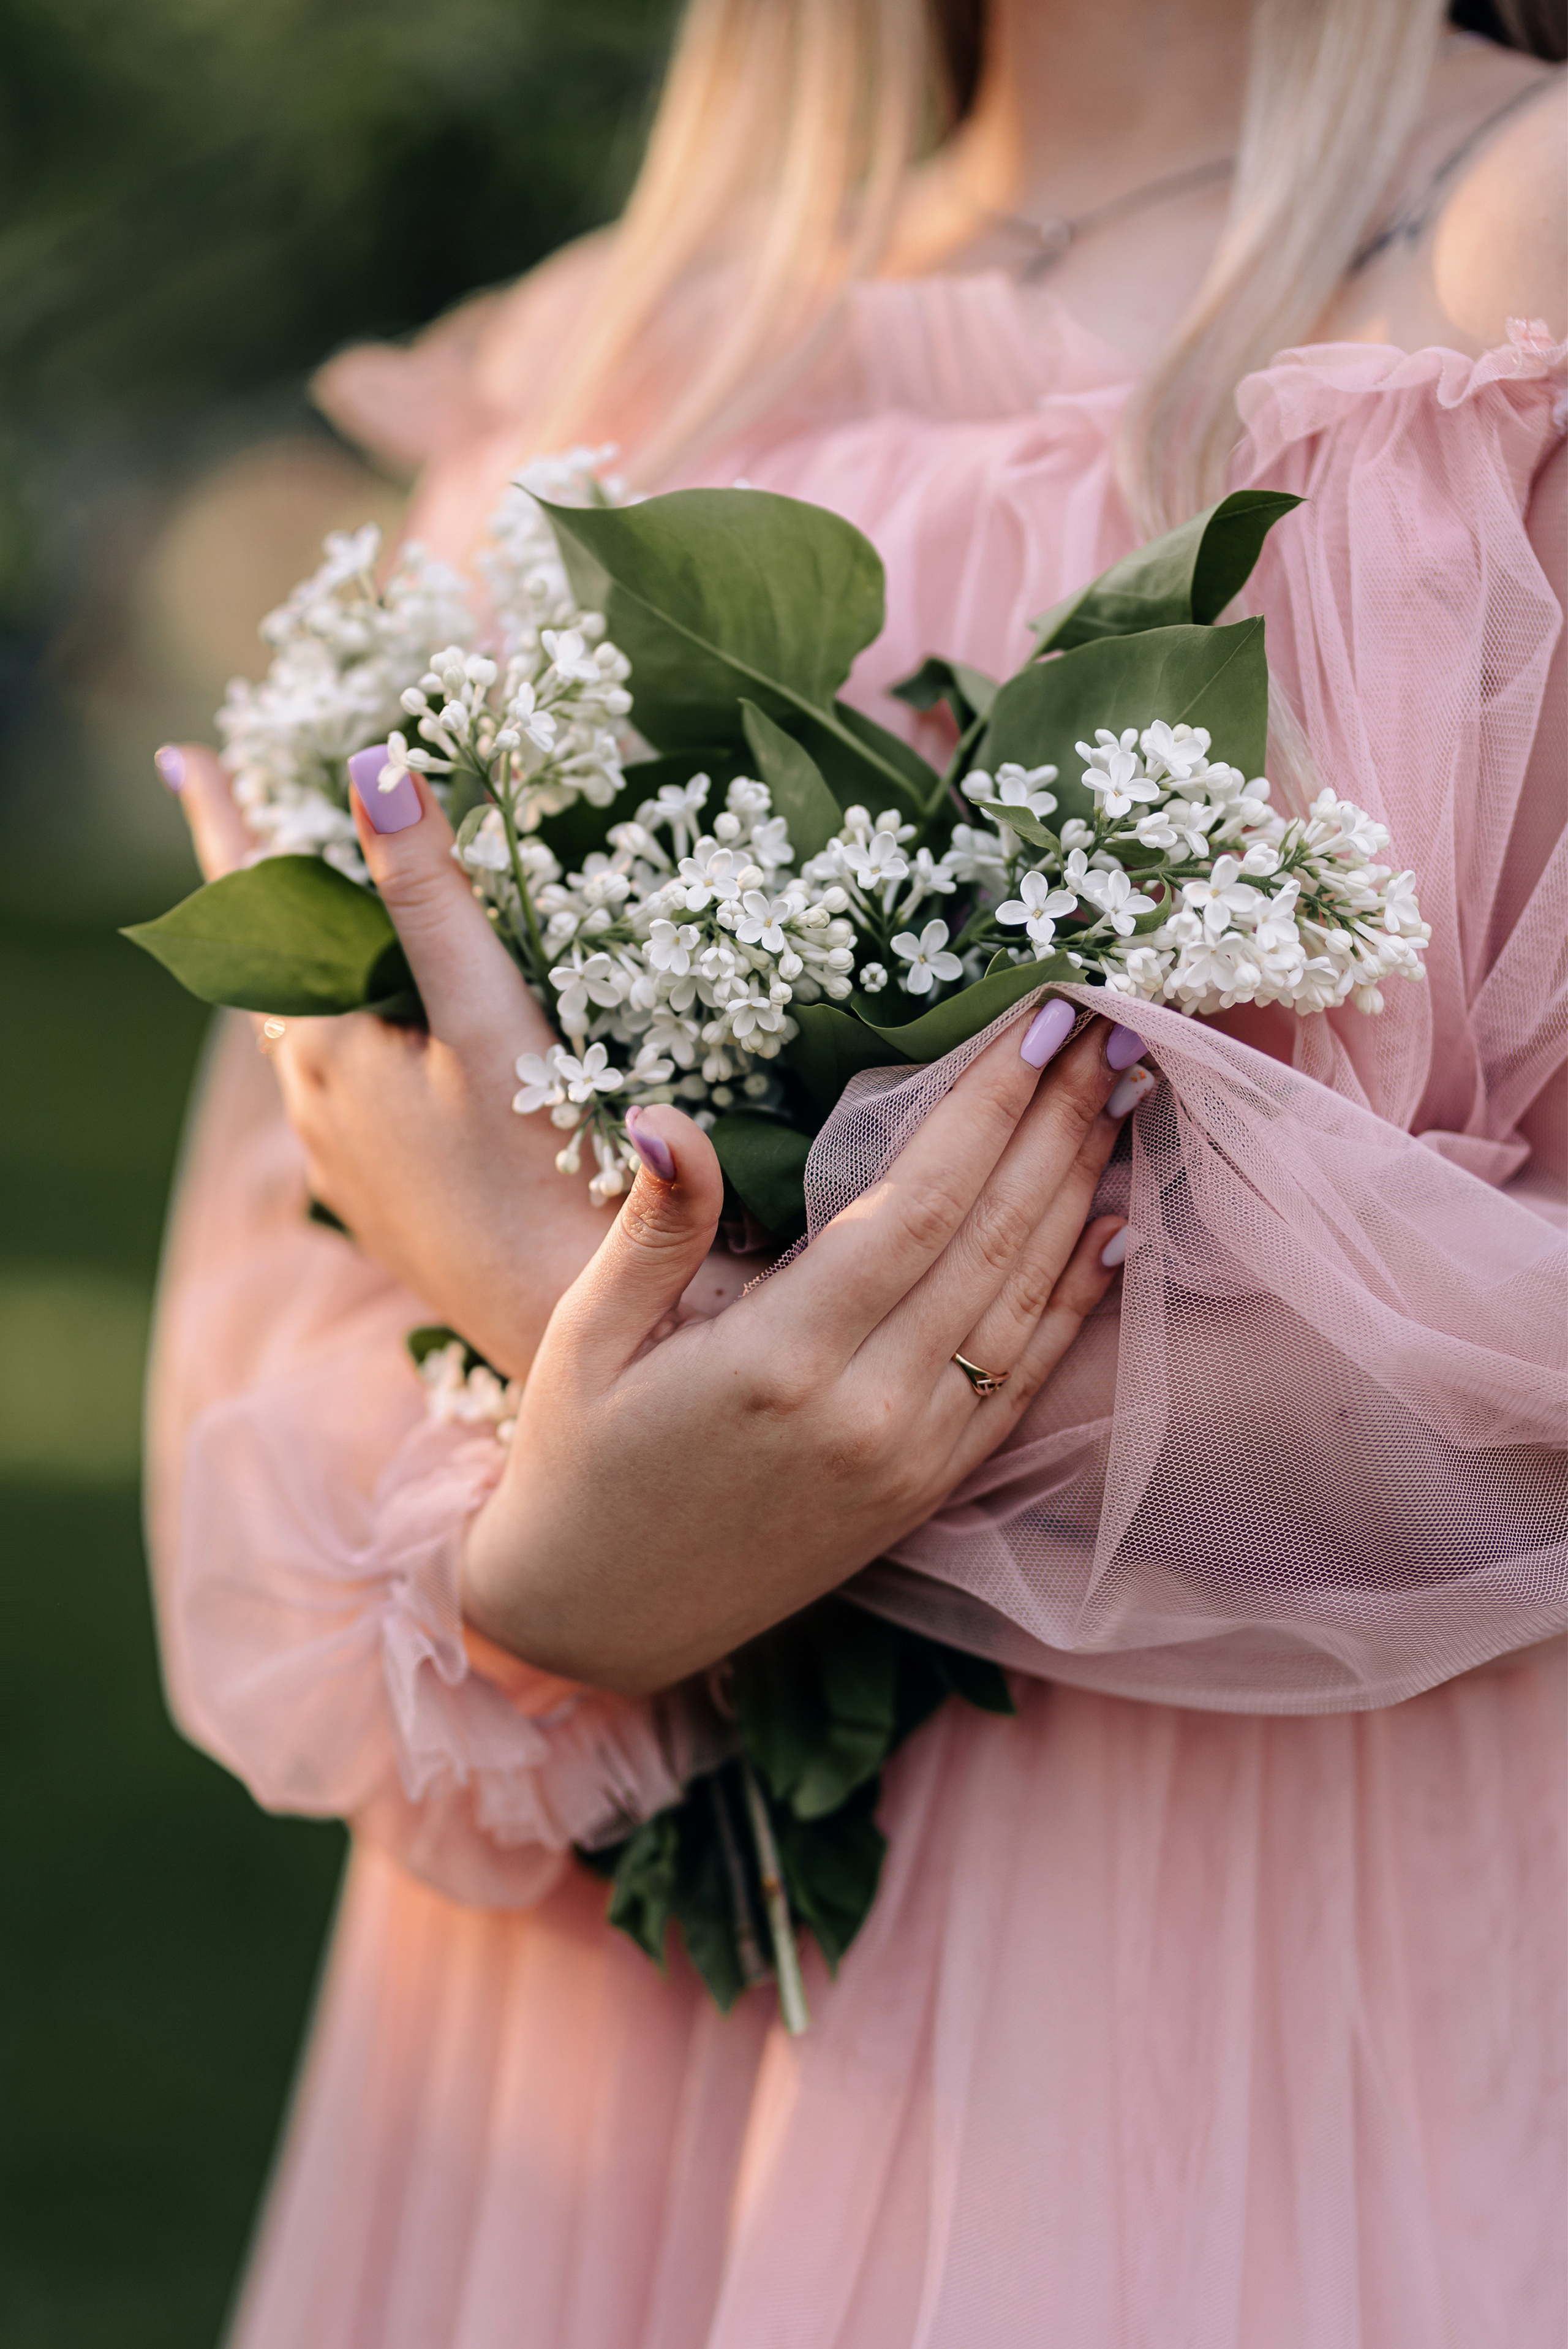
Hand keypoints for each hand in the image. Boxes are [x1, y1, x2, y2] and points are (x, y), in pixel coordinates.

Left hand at [158, 745, 749, 1375]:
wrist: (580, 1334)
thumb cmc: (544, 1179)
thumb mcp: (489, 1023)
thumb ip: (431, 897)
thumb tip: (374, 765)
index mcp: (326, 1053)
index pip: (249, 911)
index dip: (221, 824)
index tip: (186, 754)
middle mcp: (317, 1110)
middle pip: (274, 974)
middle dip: (271, 892)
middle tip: (271, 816)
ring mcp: (350, 1166)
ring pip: (314, 1037)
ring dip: (319, 970)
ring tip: (340, 916)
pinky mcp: (391, 1207)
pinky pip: (353, 1095)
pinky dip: (362, 1038)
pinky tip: (400, 1041)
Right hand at [463, 1007, 1138, 1694]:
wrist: (598, 1619)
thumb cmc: (578, 1461)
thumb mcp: (583, 1336)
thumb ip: (652, 1229)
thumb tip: (670, 1115)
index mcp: (780, 1361)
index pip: (920, 1205)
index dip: (990, 1105)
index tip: (1041, 1017)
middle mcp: (868, 1414)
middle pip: (993, 1240)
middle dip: (1059, 1124)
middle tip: (1114, 1028)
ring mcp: (910, 1460)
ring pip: (1024, 1303)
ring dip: (1081, 1194)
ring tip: (1123, 1100)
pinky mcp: (925, 1494)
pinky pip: (1023, 1383)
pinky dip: (1076, 1302)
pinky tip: (1114, 1231)